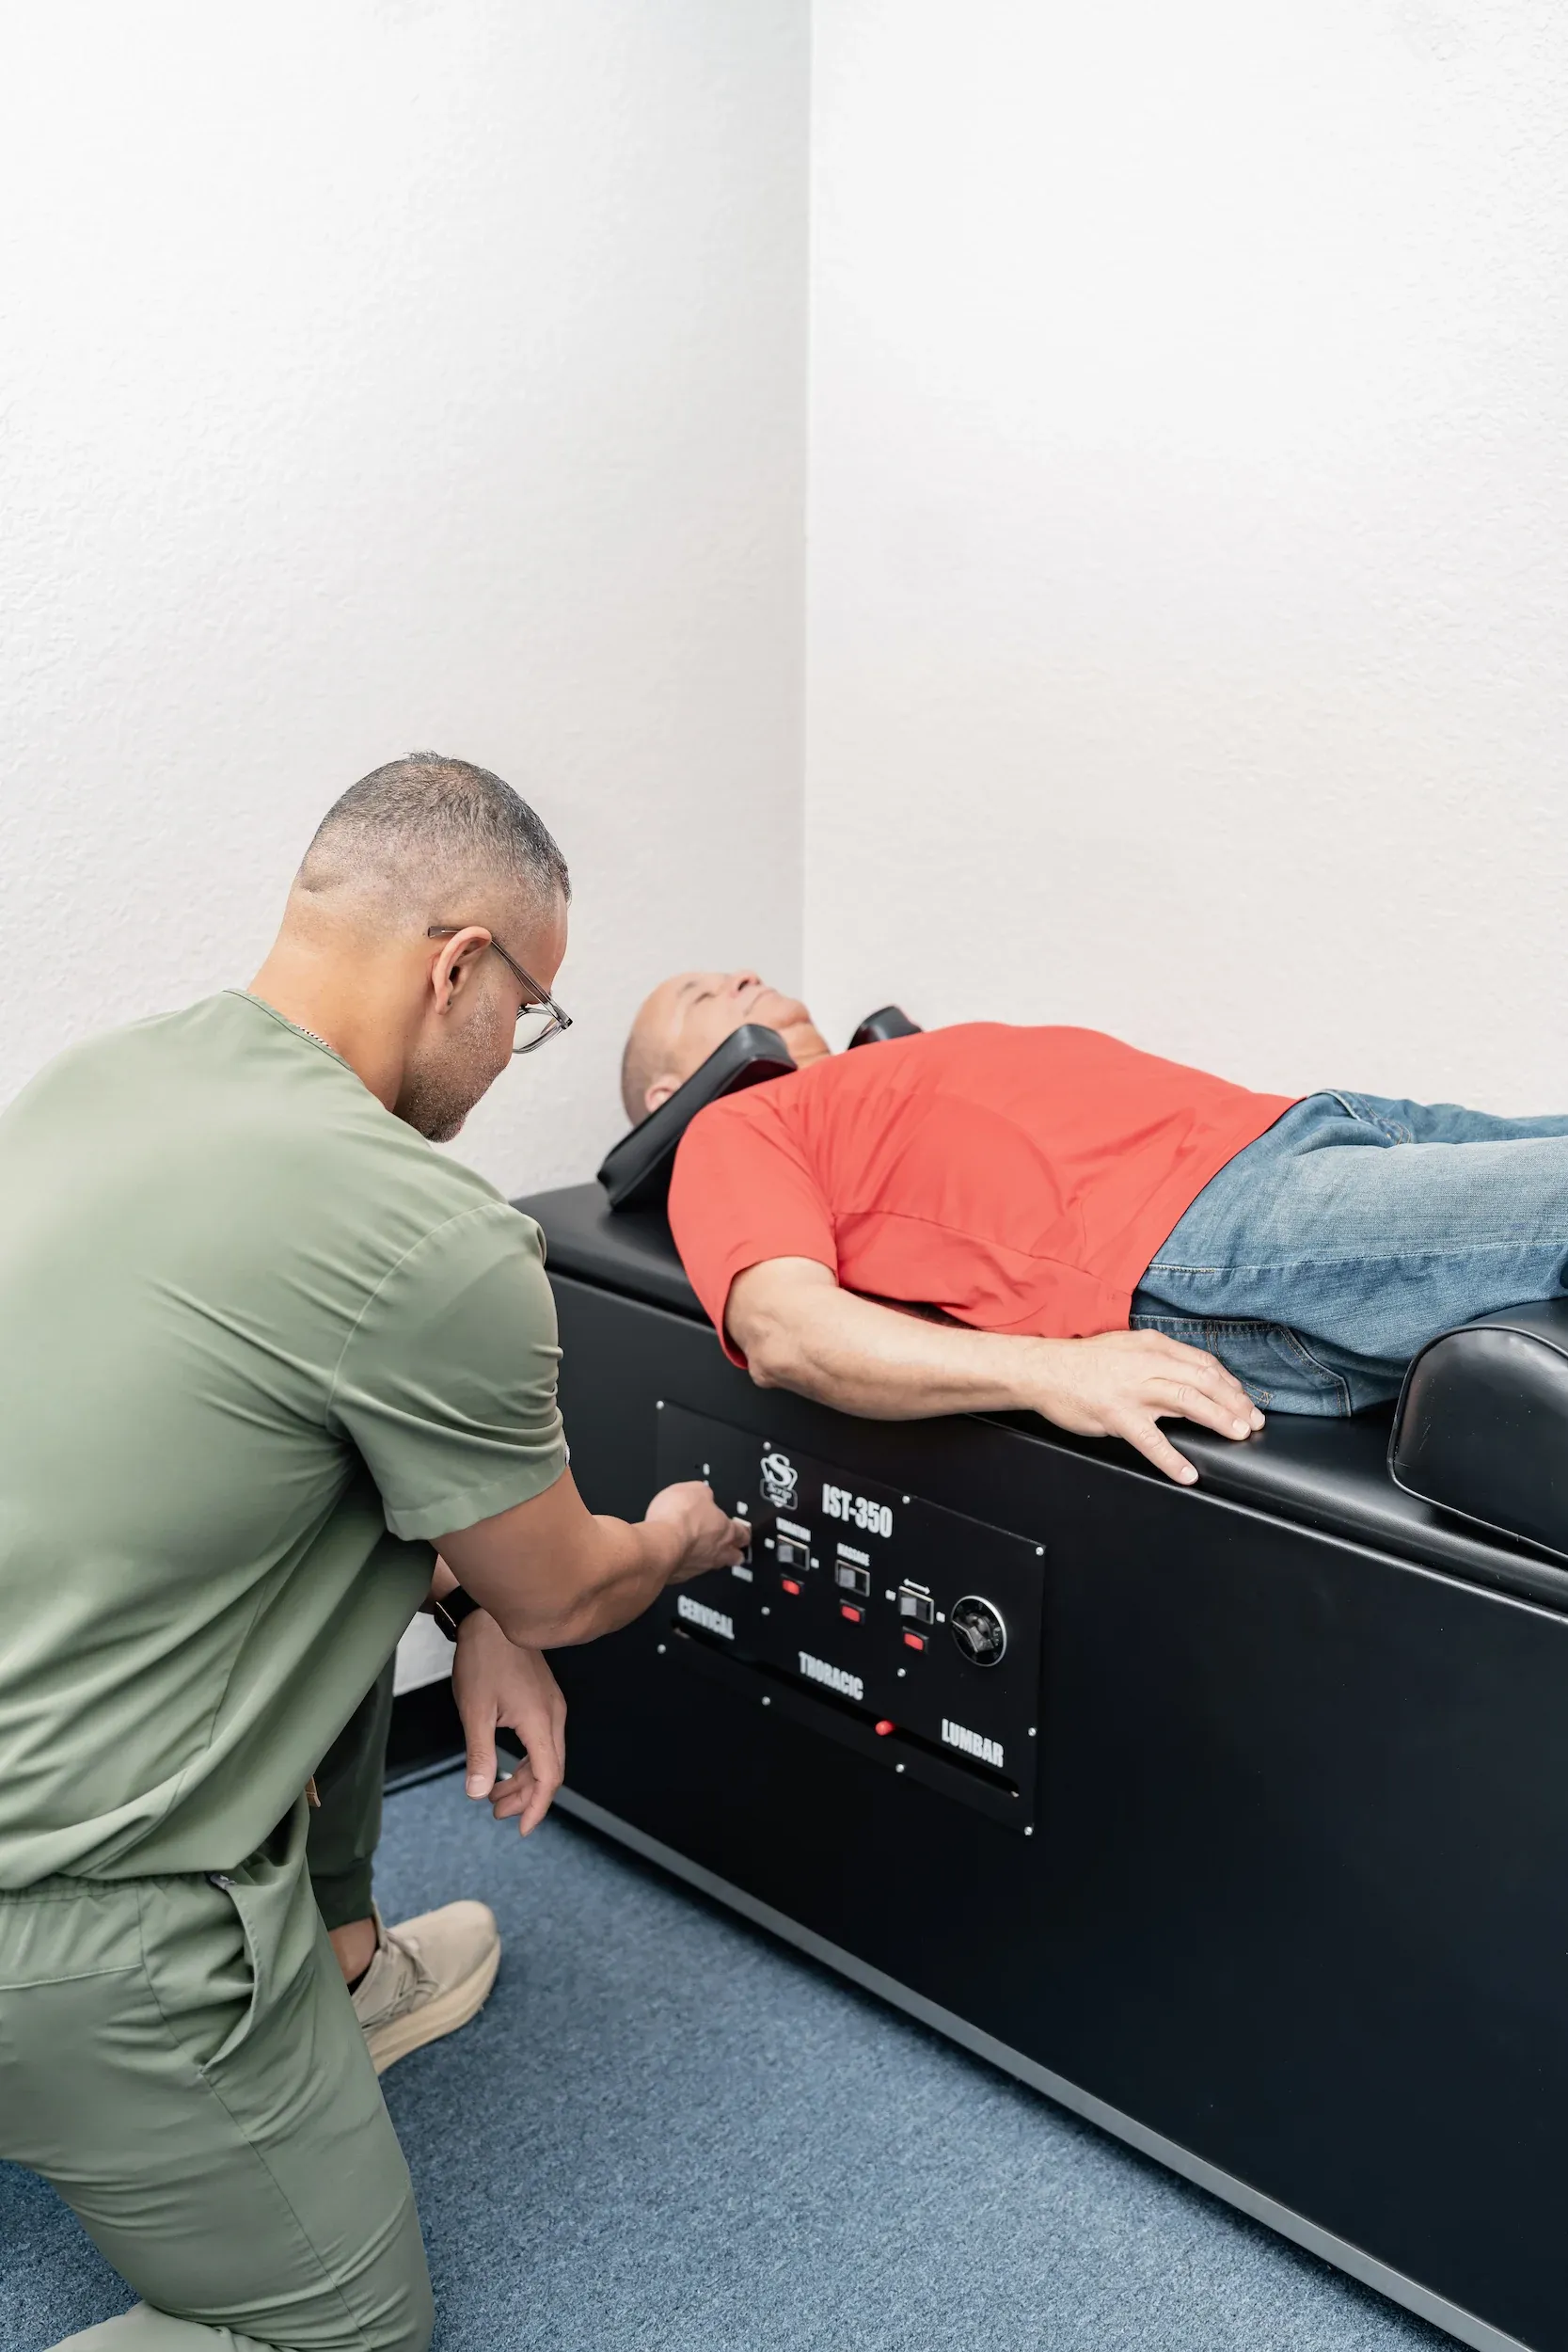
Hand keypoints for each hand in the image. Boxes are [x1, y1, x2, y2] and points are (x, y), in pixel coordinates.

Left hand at [450, 1610, 566, 1835]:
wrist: (488, 1618)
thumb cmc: (483, 1658)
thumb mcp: (475, 1711)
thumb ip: (481, 1755)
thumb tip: (480, 1793)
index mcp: (541, 1722)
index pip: (549, 1777)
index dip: (536, 1807)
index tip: (520, 1828)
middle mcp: (553, 1715)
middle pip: (550, 1769)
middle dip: (526, 1797)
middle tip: (496, 1812)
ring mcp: (551, 1705)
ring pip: (547, 1755)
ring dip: (524, 1778)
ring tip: (495, 1793)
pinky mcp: (543, 1697)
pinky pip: (543, 1739)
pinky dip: (527, 1759)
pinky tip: (507, 1763)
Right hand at [644, 1479, 751, 1582]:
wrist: (658, 1545)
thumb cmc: (678, 1519)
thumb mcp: (694, 1490)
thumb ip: (704, 1494)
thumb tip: (704, 1494)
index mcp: (726, 1531)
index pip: (743, 1534)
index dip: (744, 1531)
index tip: (743, 1531)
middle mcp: (716, 1552)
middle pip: (734, 1556)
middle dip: (734, 1552)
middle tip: (732, 1549)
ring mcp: (699, 1567)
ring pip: (711, 1565)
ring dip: (708, 1559)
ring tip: (702, 1552)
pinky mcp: (680, 1576)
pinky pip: (687, 1570)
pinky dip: (684, 1564)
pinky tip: (677, 1556)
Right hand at [1029, 1329, 1263, 1485]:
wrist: (1044, 1370)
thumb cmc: (1084, 1362)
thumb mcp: (1127, 1348)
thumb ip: (1157, 1359)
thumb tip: (1189, 1376)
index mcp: (1153, 1346)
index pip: (1202, 1363)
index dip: (1229, 1383)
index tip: (1244, 1400)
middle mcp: (1148, 1363)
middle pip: (1203, 1381)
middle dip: (1235, 1402)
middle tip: (1254, 1421)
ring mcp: (1133, 1390)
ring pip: (1186, 1402)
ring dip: (1218, 1419)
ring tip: (1238, 1434)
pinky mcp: (1118, 1415)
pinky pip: (1151, 1440)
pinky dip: (1172, 1459)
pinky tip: (1187, 1473)